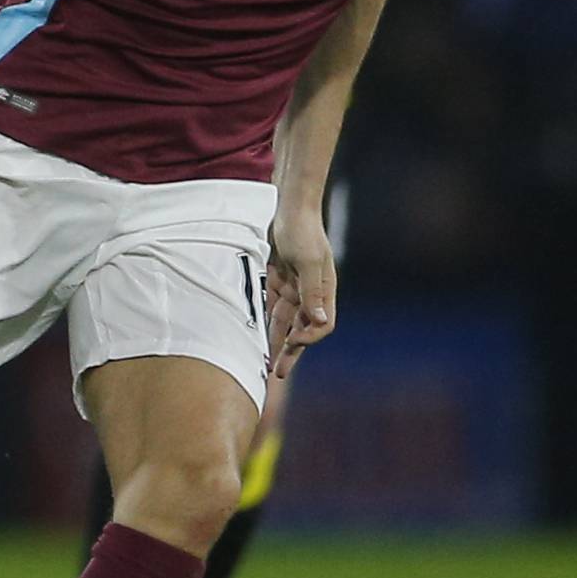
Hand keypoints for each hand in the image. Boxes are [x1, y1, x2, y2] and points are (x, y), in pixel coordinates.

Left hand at [265, 203, 336, 379]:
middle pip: (301, 328)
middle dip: (290, 351)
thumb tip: (320, 322)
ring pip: (284, 321)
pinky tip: (253, 336)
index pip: (321, 324)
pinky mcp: (278, 279)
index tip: (292, 342)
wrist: (287, 204)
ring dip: (274, 340)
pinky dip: (263, 321)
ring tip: (263, 362)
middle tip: (277, 372)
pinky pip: (271, 306)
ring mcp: (294, 286)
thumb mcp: (307, 261)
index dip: (308, 337)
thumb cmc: (302, 230)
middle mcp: (310, 292)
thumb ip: (312, 293)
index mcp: (324, 290)